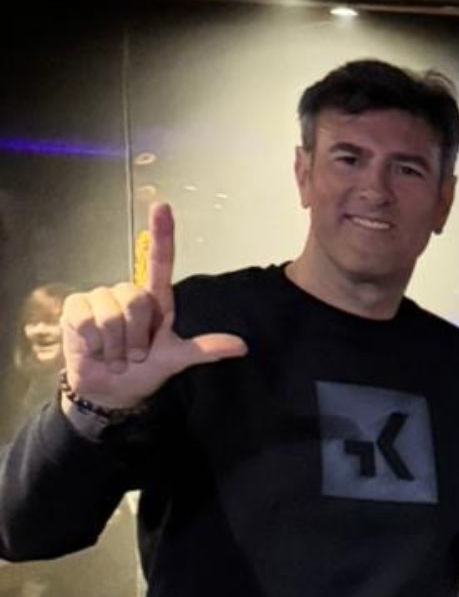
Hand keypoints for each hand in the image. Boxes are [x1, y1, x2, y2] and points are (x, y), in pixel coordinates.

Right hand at [60, 204, 247, 412]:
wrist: (110, 389)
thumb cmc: (143, 369)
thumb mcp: (175, 359)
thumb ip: (205, 350)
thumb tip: (242, 346)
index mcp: (154, 300)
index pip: (159, 261)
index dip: (161, 234)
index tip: (162, 206)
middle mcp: (127, 293)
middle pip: (135, 300)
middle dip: (136, 336)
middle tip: (134, 354)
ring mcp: (100, 298)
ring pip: (111, 314)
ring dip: (116, 345)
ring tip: (114, 353)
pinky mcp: (76, 308)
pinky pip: (89, 321)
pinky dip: (95, 343)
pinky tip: (95, 349)